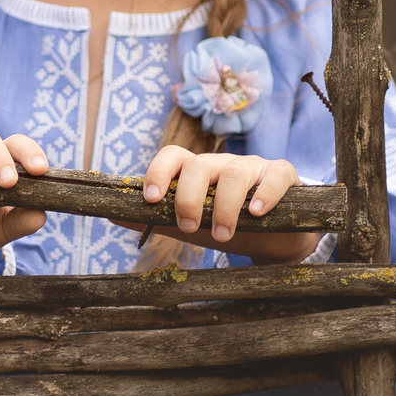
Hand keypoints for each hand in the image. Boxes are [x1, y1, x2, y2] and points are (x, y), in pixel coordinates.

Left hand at [137, 146, 318, 262]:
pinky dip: (264, 193)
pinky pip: (275, 175)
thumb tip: (113, 215)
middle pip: (200, 166)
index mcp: (197, 172)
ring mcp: (253, 166)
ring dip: (225, 206)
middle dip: (189, 198)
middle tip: (190, 228)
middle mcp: (222, 164)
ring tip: (223, 235)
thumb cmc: (228, 226)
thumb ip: (157, 220)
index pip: (174, 157)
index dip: (158, 172)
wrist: (275, 239)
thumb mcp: (191, 225)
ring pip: (235, 173)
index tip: (150, 199)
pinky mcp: (282, 174)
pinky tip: (255, 213)